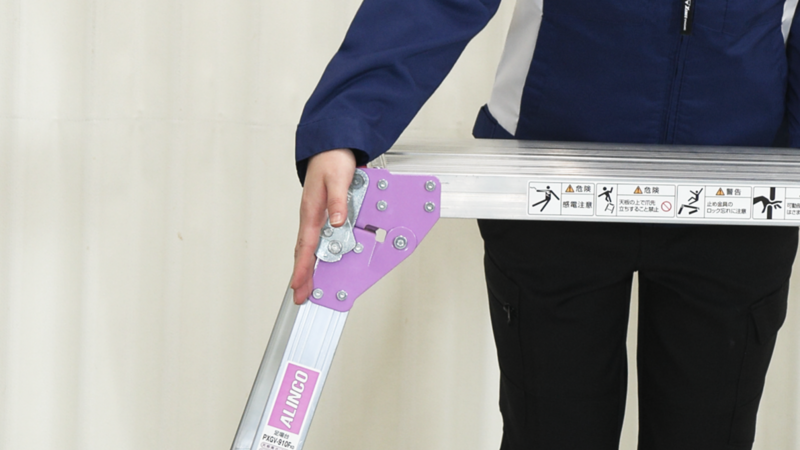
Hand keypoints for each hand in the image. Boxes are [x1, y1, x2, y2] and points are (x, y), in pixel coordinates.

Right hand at [291, 149, 355, 303]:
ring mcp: (315, 216)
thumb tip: (338, 221)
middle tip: (300, 297)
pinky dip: (314, 255)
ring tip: (305, 287)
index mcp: (312, 210)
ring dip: (306, 268)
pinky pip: (316, 240)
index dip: (302, 267)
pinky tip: (317, 264)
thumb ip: (339, 201)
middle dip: (301, 275)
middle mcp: (311, 216)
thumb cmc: (331, 161)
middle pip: (304, 252)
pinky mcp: (322, 214)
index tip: (297, 284)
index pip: (306, 245)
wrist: (331, 147)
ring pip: (309, 248)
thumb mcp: (338, 179)